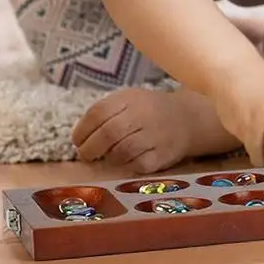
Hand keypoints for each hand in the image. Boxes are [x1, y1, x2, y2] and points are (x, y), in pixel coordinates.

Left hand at [72, 88, 195, 174]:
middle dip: (90, 149)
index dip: (82, 130)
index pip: (98, 112)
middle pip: (108, 134)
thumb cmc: (148, 111)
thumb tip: (79, 137)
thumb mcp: (128, 100)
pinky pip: (136, 165)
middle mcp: (143, 114)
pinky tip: (127, 160)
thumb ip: (105, 113)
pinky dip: (126, 165)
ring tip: (107, 156)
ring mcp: (154, 136)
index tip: (77, 140)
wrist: (187, 119)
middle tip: (86, 155)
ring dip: (108, 157)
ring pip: (121, 152)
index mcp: (130, 98)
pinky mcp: (161, 156)